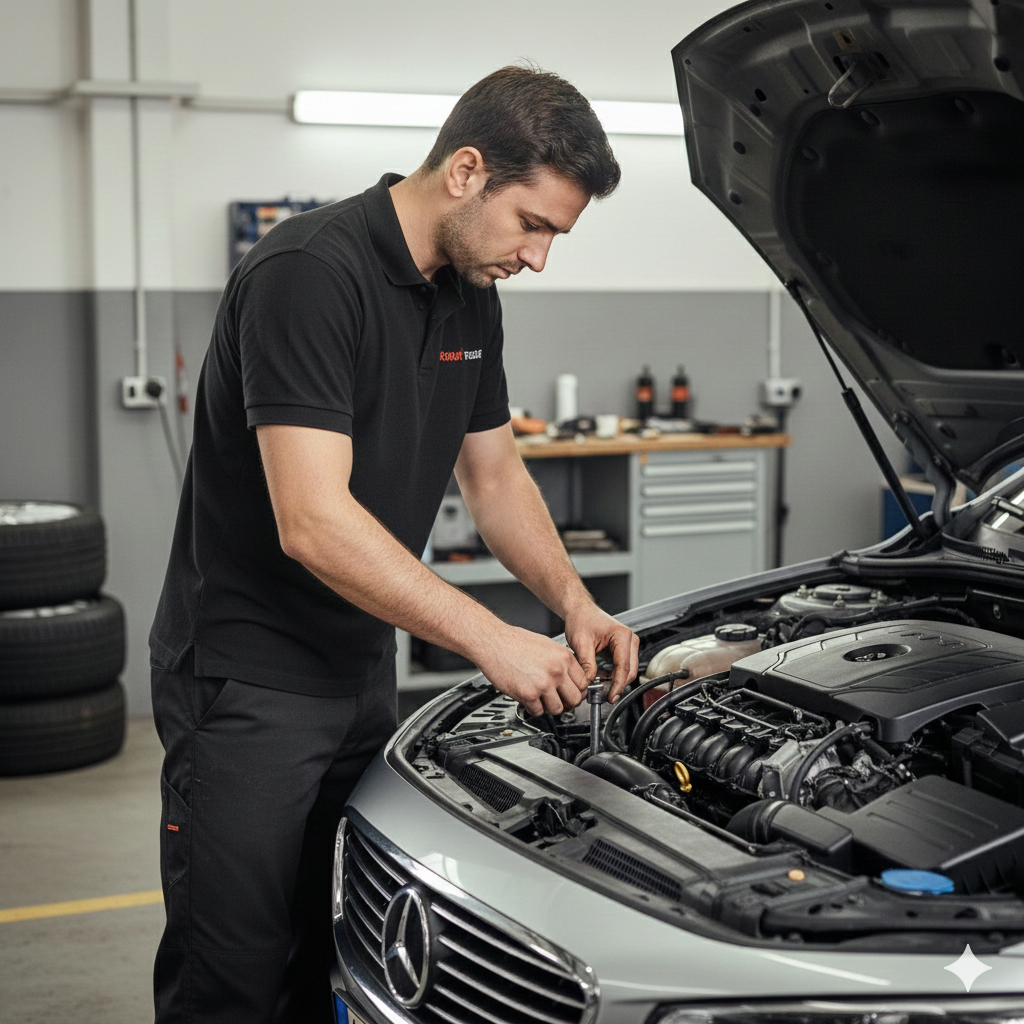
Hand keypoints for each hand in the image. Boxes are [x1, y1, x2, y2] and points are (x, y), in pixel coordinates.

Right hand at [474, 624, 588, 716]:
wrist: (493, 641)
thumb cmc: (515, 642)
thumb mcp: (547, 645)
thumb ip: (560, 662)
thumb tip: (569, 678)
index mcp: (564, 657)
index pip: (584, 683)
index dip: (577, 690)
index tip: (571, 693)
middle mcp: (557, 670)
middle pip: (575, 699)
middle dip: (567, 702)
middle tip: (558, 701)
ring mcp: (543, 683)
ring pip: (558, 709)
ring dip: (549, 708)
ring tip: (541, 700)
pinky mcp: (528, 694)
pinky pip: (538, 711)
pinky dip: (533, 709)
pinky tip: (528, 699)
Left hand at [563, 604, 638, 702]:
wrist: (580, 611)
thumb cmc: (582, 620)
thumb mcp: (580, 643)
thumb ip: (586, 664)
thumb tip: (589, 682)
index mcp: (622, 635)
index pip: (623, 666)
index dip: (617, 684)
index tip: (610, 697)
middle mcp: (629, 639)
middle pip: (630, 671)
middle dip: (618, 685)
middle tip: (605, 697)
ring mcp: (629, 645)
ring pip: (628, 671)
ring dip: (616, 681)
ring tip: (601, 689)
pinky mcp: (624, 649)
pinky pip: (623, 667)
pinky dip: (614, 675)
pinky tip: (602, 679)